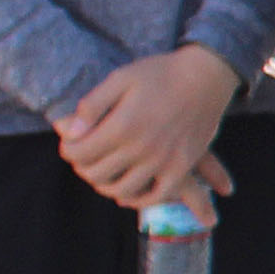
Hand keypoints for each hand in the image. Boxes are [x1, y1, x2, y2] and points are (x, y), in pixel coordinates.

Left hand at [53, 47, 238, 214]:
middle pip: (97, 174)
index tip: (72, 143)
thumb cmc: (160, 74)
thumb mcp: (120, 78)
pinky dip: (140, 200)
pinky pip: (157, 196)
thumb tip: (70, 132)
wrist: (206, 77)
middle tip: (87, 158)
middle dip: (84, 167)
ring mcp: (163, 161)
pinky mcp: (182, 167)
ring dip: (107, 185)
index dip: (68, 149)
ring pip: (123, 190)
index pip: (78, 153)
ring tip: (106, 173)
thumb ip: (92, 106)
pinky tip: (131, 192)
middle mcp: (141, 148)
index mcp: (122, 126)